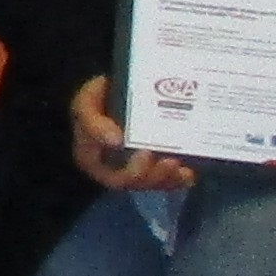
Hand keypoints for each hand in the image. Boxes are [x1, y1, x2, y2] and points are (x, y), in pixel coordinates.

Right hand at [67, 75, 188, 198]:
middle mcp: (113, 170)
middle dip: (156, 176)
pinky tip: (191, 173)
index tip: (146, 153)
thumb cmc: (96, 98)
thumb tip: (116, 141)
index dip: (132, 172)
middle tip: (171, 161)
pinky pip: (166, 179)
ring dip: (170, 179)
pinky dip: (179, 178)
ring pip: (153, 183)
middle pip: (138, 183)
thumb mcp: (85, 105)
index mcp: (94, 161)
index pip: (112, 176)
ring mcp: (135, 168)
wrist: (114, 91)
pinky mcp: (152, 165)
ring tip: (184, 170)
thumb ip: (94, 123)